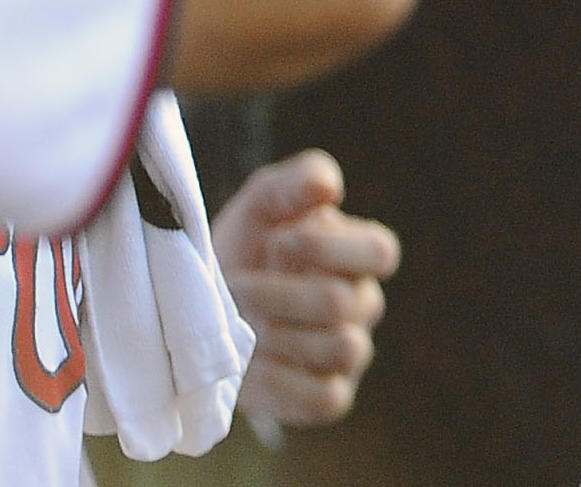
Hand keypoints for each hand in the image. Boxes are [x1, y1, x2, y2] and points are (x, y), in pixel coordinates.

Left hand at [213, 150, 398, 426]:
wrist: (199, 310)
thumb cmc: (243, 248)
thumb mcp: (262, 202)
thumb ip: (298, 181)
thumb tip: (330, 190)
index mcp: (359, 255)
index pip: (381, 252)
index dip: (329, 248)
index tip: (278, 241)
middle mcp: (363, 304)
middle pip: (344, 303)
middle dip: (279, 294)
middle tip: (237, 285)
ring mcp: (349, 355)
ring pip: (342, 349)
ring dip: (278, 335)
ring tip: (243, 324)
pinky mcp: (326, 398)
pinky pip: (325, 398)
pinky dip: (283, 381)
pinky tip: (252, 362)